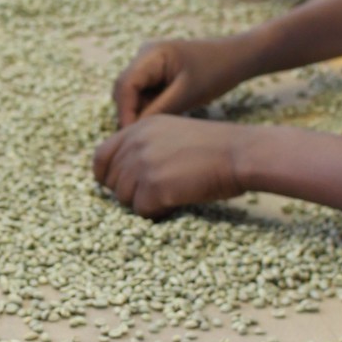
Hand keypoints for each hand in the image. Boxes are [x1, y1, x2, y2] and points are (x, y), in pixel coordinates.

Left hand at [93, 114, 248, 215]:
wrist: (240, 153)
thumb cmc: (216, 148)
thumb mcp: (174, 133)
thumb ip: (146, 147)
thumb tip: (123, 175)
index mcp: (139, 128)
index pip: (101, 155)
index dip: (105, 175)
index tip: (115, 187)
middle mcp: (136, 143)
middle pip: (111, 181)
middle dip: (128, 193)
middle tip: (154, 195)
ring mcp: (143, 164)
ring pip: (124, 199)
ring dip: (144, 204)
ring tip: (170, 197)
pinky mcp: (154, 186)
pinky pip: (141, 211)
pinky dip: (156, 213)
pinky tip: (175, 203)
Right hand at [111, 36, 251, 124]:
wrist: (235, 58)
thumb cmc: (216, 72)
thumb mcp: (187, 94)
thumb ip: (159, 111)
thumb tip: (133, 133)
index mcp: (151, 54)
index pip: (125, 85)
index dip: (124, 112)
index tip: (130, 137)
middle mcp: (144, 56)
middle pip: (124, 90)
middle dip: (129, 114)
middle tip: (138, 141)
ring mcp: (149, 65)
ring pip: (132, 95)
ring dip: (139, 114)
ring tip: (152, 136)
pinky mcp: (156, 75)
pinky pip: (144, 95)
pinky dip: (149, 110)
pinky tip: (161, 125)